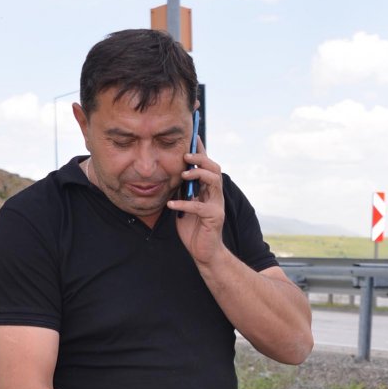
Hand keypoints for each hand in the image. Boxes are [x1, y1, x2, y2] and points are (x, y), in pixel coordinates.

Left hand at [167, 138, 225, 267]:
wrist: (203, 253)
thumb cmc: (193, 229)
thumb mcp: (184, 205)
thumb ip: (183, 190)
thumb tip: (173, 173)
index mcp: (208, 189)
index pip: (207, 165)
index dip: (201, 150)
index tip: (193, 135)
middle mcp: (215, 194)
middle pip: (214, 168)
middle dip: (201, 159)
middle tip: (185, 156)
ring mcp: (217, 205)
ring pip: (214, 181)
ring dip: (198, 175)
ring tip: (183, 175)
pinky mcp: (214, 217)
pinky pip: (199, 206)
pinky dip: (184, 203)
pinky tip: (171, 204)